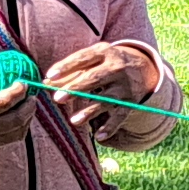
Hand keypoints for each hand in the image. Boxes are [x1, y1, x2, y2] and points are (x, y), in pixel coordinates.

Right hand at [0, 64, 36, 154]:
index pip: (2, 102)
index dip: (17, 92)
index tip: (23, 82)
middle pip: (15, 119)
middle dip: (28, 106)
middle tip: (32, 95)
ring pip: (17, 132)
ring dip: (27, 118)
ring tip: (28, 105)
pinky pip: (10, 139)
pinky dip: (20, 127)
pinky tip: (20, 117)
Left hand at [40, 40, 158, 136]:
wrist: (142, 68)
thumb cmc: (106, 63)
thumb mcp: (93, 61)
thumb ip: (70, 71)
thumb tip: (46, 83)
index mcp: (104, 52)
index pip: (83, 58)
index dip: (66, 66)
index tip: (50, 76)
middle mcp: (116, 68)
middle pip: (94, 78)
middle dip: (76, 88)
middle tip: (57, 98)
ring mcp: (124, 86)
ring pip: (105, 100)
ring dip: (90, 111)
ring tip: (74, 121)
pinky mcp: (130, 102)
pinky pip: (120, 117)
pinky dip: (110, 127)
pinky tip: (99, 137)